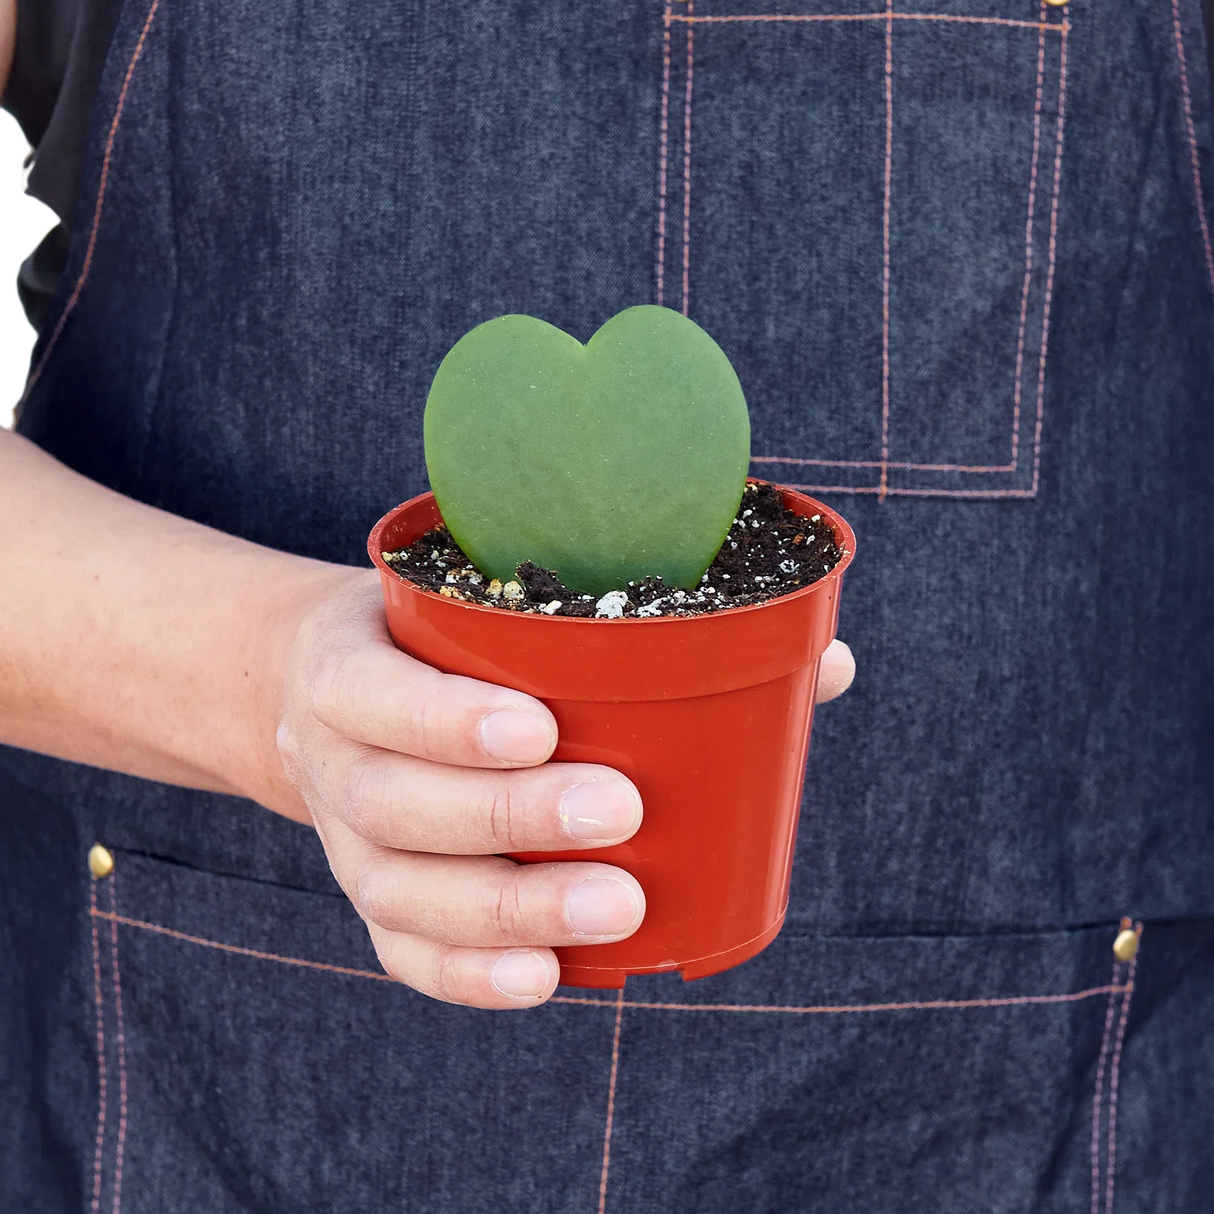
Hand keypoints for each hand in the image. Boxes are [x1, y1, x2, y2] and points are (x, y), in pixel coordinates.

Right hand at [276, 573, 854, 1010]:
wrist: (332, 689)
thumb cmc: (444, 640)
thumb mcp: (492, 607)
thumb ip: (630, 623)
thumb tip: (823, 661)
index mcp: (345, 665)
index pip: (374, 694)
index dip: (445, 720)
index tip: (544, 727)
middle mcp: (330, 759)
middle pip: (396, 804)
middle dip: (508, 817)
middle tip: (621, 812)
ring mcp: (342, 839)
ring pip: (403, 889)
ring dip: (508, 908)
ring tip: (617, 909)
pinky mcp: (370, 898)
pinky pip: (403, 950)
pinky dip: (469, 973)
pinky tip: (545, 978)